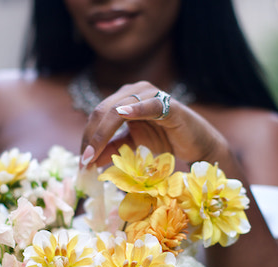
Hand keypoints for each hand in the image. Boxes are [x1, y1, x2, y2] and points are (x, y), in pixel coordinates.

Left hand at [79, 81, 227, 168]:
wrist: (196, 144)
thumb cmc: (165, 141)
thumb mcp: (132, 147)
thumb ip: (112, 148)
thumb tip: (89, 160)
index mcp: (123, 99)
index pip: (97, 116)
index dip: (87, 138)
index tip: (82, 163)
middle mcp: (134, 92)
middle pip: (102, 112)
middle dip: (91, 138)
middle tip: (85, 162)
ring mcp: (151, 94)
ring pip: (118, 109)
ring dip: (103, 133)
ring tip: (94, 153)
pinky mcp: (170, 105)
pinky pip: (150, 104)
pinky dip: (136, 109)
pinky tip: (123, 115)